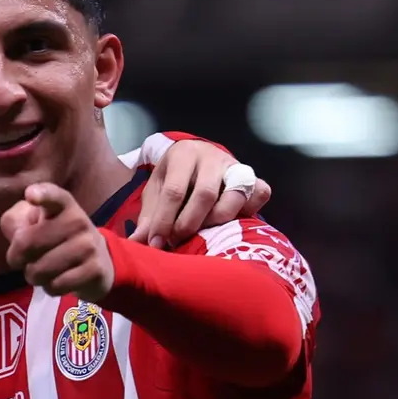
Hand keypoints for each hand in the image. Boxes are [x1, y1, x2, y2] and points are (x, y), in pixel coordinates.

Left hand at [1, 183, 113, 301]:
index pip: (54, 196)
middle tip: (23, 260)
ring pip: (40, 270)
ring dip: (34, 276)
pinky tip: (58, 280)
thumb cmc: (55, 238)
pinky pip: (56, 285)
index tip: (31, 195)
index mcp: (62, 205)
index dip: (42, 194)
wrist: (99, 260)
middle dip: (17, 258)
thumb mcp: (34, 223)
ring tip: (43, 270)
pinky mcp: (95, 270)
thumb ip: (17, 223)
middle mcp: (78, 221)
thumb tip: (16, 234)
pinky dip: (50, 288)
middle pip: (28, 243)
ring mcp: (89, 246)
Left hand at [129, 140, 270, 247]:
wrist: (195, 160)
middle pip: (204, 194)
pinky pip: (261, 193)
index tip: (156, 243)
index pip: (174, 190)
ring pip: (235, 196)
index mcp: (182, 154)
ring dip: (218, 220)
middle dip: (189, 223)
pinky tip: (232, 222)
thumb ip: (148, 217)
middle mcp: (212, 156)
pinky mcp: (253, 178)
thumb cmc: (174, 179)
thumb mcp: (156, 191)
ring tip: (203, 233)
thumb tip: (136, 244)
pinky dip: (250, 210)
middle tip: (178, 240)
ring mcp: (235, 166)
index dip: (164, 220)